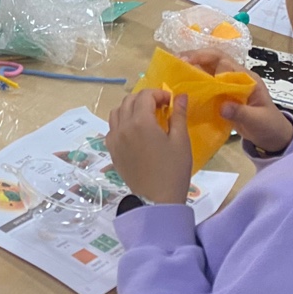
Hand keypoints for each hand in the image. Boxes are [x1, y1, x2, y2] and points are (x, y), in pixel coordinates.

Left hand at [106, 89, 193, 204]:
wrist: (157, 200)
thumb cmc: (173, 170)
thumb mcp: (181, 140)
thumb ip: (178, 115)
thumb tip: (180, 95)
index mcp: (140, 122)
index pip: (145, 95)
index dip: (159, 94)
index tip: (171, 102)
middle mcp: (123, 126)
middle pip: (129, 101)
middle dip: (145, 99)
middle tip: (161, 108)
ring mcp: (114, 138)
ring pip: (117, 112)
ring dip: (131, 108)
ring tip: (147, 117)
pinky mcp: (111, 149)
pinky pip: (112, 127)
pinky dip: (122, 121)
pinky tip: (135, 131)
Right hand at [179, 49, 292, 153]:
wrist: (274, 138)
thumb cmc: (269, 126)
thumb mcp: (258, 121)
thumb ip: (241, 113)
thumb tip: (223, 107)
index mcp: (247, 78)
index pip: (224, 61)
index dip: (205, 59)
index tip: (187, 62)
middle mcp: (236, 77)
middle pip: (214, 60)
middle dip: (195, 58)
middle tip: (175, 62)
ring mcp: (229, 86)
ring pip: (208, 70)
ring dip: (192, 68)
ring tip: (174, 71)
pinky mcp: (223, 96)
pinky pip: (207, 84)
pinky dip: (195, 83)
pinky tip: (183, 87)